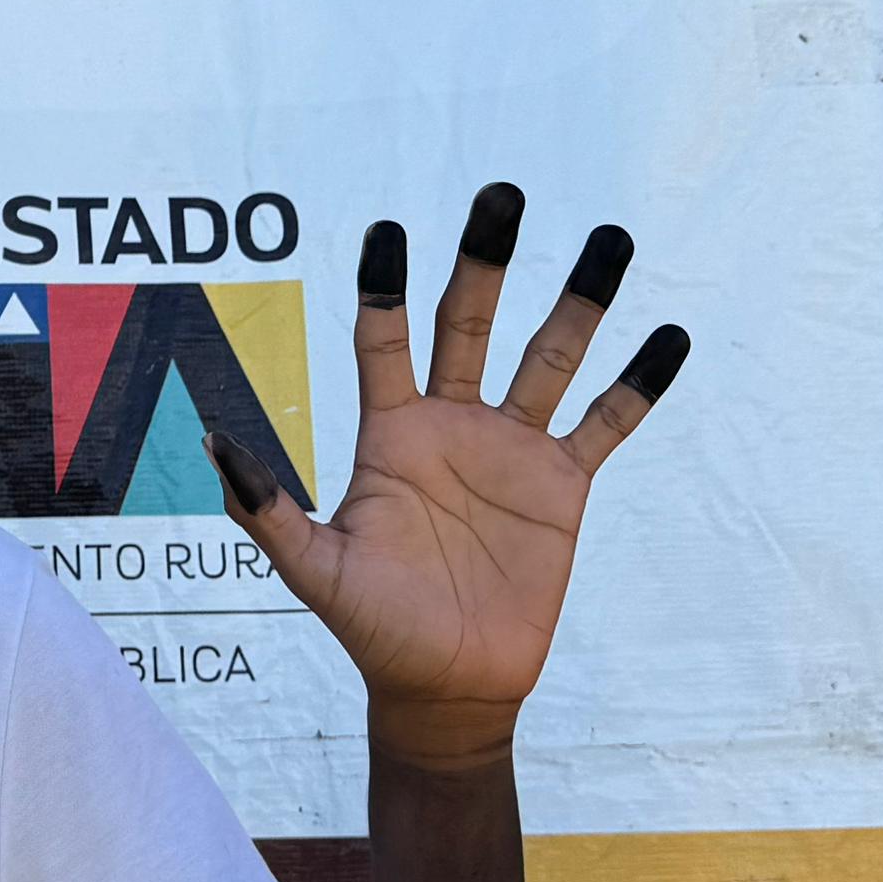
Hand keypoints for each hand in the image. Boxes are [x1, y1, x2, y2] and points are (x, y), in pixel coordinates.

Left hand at [209, 185, 689, 769]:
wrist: (445, 687)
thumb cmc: (372, 630)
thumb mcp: (313, 571)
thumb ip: (266, 509)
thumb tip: (213, 443)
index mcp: (389, 434)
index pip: (384, 341)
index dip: (385, 287)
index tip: (389, 227)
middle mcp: (452, 425)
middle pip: (469, 323)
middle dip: (484, 260)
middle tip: (501, 194)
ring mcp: (510, 450)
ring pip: (548, 356)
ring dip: (579, 300)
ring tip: (610, 239)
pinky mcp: (562, 487)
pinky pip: (606, 424)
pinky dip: (637, 382)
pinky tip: (669, 336)